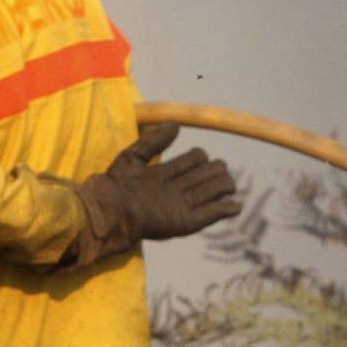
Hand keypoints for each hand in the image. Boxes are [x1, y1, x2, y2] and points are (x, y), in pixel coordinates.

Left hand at [66, 122, 239, 267]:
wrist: (111, 210)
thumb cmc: (117, 184)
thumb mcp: (132, 157)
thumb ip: (153, 141)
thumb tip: (176, 124)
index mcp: (161, 176)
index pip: (189, 162)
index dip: (198, 157)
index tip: (201, 155)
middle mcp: (173, 191)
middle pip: (202, 177)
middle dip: (214, 171)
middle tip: (220, 167)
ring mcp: (180, 207)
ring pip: (208, 194)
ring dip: (222, 186)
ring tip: (229, 182)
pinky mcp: (184, 222)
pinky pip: (207, 216)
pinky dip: (222, 211)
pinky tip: (235, 206)